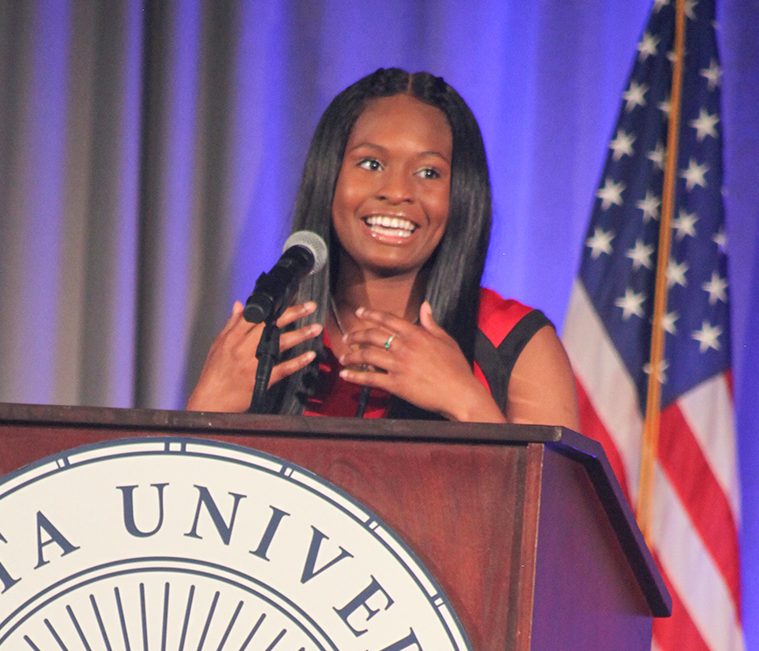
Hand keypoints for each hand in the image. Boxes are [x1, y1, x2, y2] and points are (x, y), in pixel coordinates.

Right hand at [187, 300, 321, 411]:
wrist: (210, 401)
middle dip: (293, 314)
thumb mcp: (218, 344)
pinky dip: (298, 361)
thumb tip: (239, 305)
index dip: (274, 305)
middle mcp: (243, 347)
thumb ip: (231, 324)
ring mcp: (253, 363)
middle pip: (271, 325)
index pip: (256, 315)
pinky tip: (310, 355)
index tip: (289, 297)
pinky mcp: (261, 379)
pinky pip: (283, 368)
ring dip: (301, 334)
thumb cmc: (213, 373)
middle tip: (310, 306)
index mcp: (232, 337)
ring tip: (316, 328)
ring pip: (280, 344)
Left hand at [338, 302, 505, 422]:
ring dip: (351, 356)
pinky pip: (370, 379)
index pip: (387, 319)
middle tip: (347, 337)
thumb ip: (431, 323)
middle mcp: (405, 347)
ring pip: (367, 356)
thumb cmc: (456, 368)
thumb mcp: (446, 340)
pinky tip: (345, 375)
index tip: (359, 312)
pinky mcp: (396, 384)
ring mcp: (399, 366)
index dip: (370, 314)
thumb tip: (425, 306)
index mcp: (416, 334)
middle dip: (356, 335)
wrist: (460, 393)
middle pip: (372, 336)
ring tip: (343, 357)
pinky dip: (355, 377)